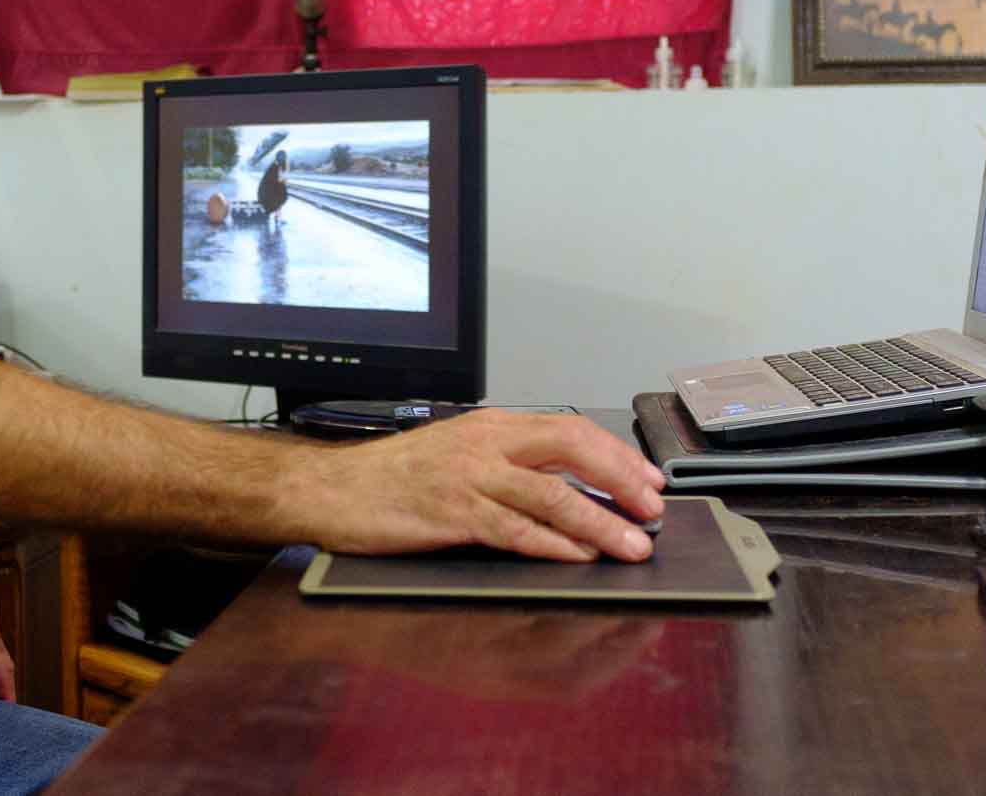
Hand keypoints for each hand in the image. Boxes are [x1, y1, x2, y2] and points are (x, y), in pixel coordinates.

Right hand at [298, 410, 665, 561]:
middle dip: (620, 480)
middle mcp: (485, 444)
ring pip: (551, 495)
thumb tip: (568, 491)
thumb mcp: (456, 453)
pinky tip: (578, 558)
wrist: (331, 489)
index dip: (616, 454)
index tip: (649, 479)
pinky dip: (552, 545)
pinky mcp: (451, 513)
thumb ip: (507, 465)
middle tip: (653, 509)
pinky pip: (514, 529)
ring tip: (631, 545)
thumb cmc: (392, 478)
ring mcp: (469, 477)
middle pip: (570, 449)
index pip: (569, 429)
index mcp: (491, 426)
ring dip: (599, 522)